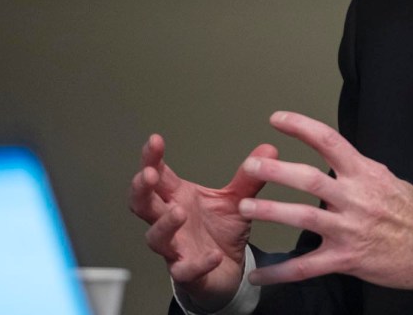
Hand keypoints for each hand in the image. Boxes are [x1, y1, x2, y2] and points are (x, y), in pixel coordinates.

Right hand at [128, 134, 277, 310]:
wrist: (228, 270)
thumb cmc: (221, 231)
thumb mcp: (237, 200)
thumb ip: (249, 177)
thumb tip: (269, 149)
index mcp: (179, 198)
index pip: (158, 175)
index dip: (152, 159)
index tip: (155, 139)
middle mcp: (171, 221)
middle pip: (144, 204)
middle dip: (142, 189)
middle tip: (149, 175)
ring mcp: (176, 248)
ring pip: (157, 237)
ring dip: (164, 225)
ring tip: (179, 212)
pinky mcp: (188, 273)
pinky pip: (186, 270)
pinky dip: (198, 264)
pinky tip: (212, 255)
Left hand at [239, 111, 412, 294]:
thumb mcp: (394, 183)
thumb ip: (364, 175)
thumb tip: (343, 165)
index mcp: (368, 174)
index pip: (330, 142)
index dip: (301, 127)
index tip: (278, 119)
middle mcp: (357, 198)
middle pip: (309, 178)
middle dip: (276, 170)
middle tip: (252, 164)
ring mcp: (351, 229)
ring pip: (302, 217)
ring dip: (270, 210)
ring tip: (247, 206)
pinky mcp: (348, 259)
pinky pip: (306, 267)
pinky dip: (280, 272)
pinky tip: (261, 274)